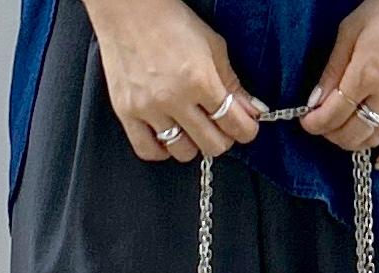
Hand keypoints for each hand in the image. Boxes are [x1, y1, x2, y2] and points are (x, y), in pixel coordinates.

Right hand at [83, 0, 265, 161]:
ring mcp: (149, 108)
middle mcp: (175, 98)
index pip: (234, 124)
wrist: (127, 8)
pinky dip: (161, 151)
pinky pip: (147, 150)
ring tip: (191, 129)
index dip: (246, 130)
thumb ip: (233, 83)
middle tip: (219, 127)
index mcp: (200, 79)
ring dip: (193, 145)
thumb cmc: (171, 22)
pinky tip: (167, 137)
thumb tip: (253, 112)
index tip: (246, 128)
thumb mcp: (212, 46)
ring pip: (183, 152)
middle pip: (212, 145)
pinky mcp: (126, 112)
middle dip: (223, 139)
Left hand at [299, 0, 378, 167]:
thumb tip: (316, 102)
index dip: (316, 123)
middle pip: (354, 132)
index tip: (308, 122)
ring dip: (356, 143)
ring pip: (377, 138)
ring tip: (345, 135)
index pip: (334, 113)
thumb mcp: (351, 29)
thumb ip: (333, 69)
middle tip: (324, 128)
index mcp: (368, 71)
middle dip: (332, 135)